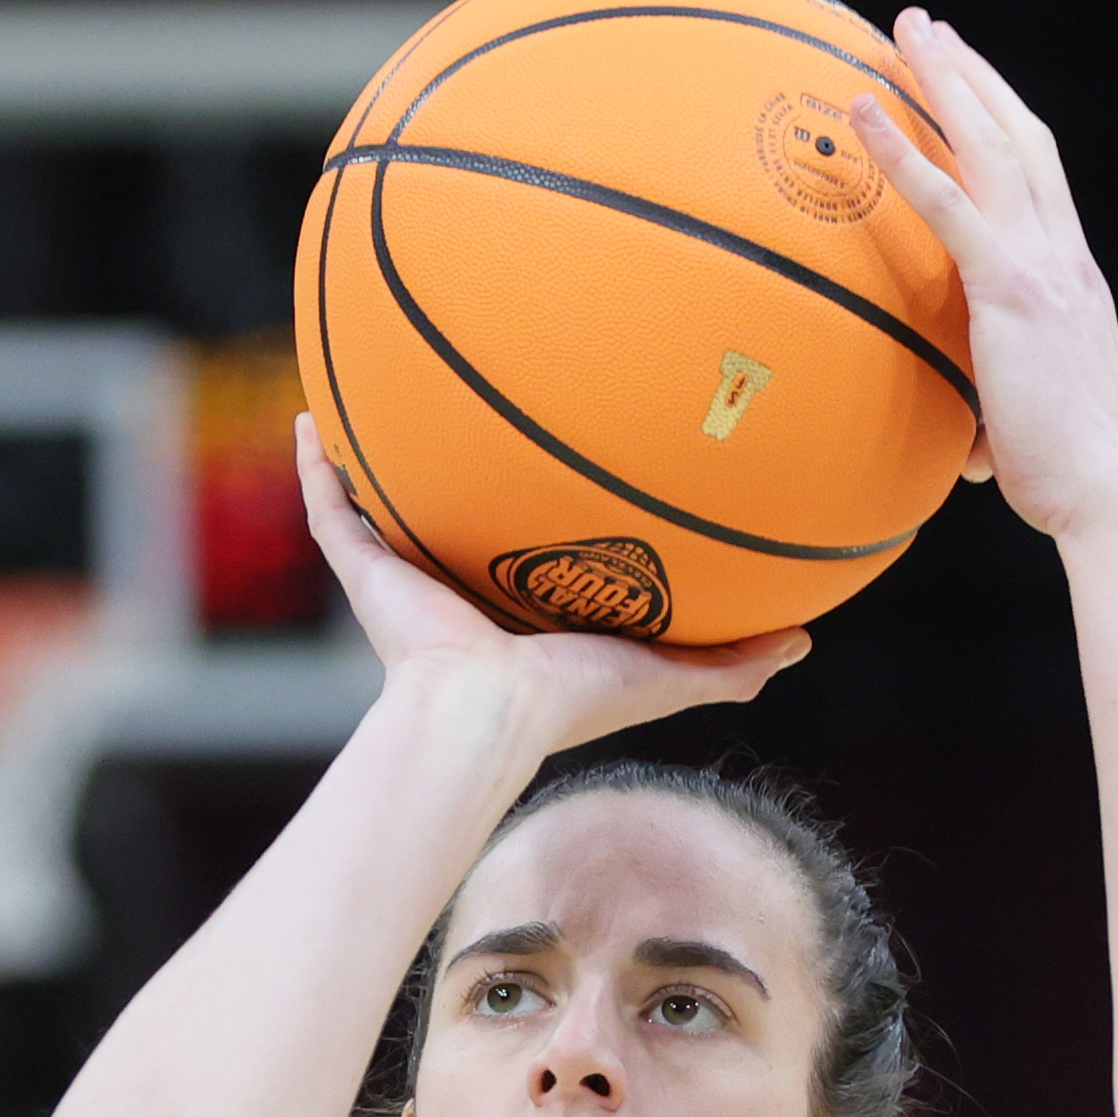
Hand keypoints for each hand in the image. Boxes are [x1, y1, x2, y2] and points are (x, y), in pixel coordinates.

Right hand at [296, 414, 807, 755]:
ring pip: (382, 512)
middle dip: (453, 482)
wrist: (487, 713)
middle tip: (466, 420)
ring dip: (375, 465)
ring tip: (372, 403)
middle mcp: (456, 595)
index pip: (524, 562)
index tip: (554, 470)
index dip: (535, 520)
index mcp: (518, 616)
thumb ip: (732, 662)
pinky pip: (331, 511)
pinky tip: (313, 417)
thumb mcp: (666, 673)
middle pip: (450, 526)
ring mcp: (404, 583)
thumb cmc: (571, 701)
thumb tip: (804, 641)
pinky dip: (318, 468)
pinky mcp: (365, 576)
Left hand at [851, 12, 1117, 543]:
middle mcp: (1065, 257)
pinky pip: (947, 205)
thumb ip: (996, 415)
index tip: (971, 83)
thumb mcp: (1030, 429)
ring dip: (946, 80)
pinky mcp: (1011, 293)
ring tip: (904, 32)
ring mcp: (1043, 267)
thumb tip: (966, 450)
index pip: (1039, 179)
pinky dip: (904, 153)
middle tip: (928, 28)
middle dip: (973, 75)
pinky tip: (863, 112)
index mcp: (1073, 280)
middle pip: (1019, 137)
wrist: (1109, 495)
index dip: (1004, 123)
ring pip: (992, 146)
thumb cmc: (1071, 481)